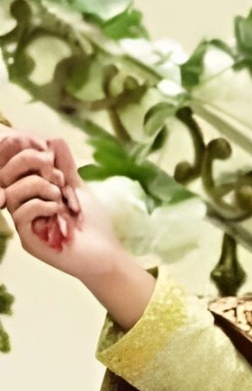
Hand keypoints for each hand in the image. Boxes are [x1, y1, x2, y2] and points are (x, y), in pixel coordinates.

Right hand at [0, 131, 81, 247]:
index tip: (44, 151)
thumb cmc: (91, 221)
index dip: (25, 155)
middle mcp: (23, 208)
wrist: (103, 250)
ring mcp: (23, 224)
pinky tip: (59, 210)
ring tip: (60, 194)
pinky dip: (43, 203)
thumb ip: (64, 166)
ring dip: (40, 186)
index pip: (14, 170)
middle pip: (6, 177)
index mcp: (32, 195)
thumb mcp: (77, 187)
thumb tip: (52, 140)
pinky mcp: (27, 239)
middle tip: (57, 176)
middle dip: (32, 165)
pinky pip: (22, 212)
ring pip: (13, 193)